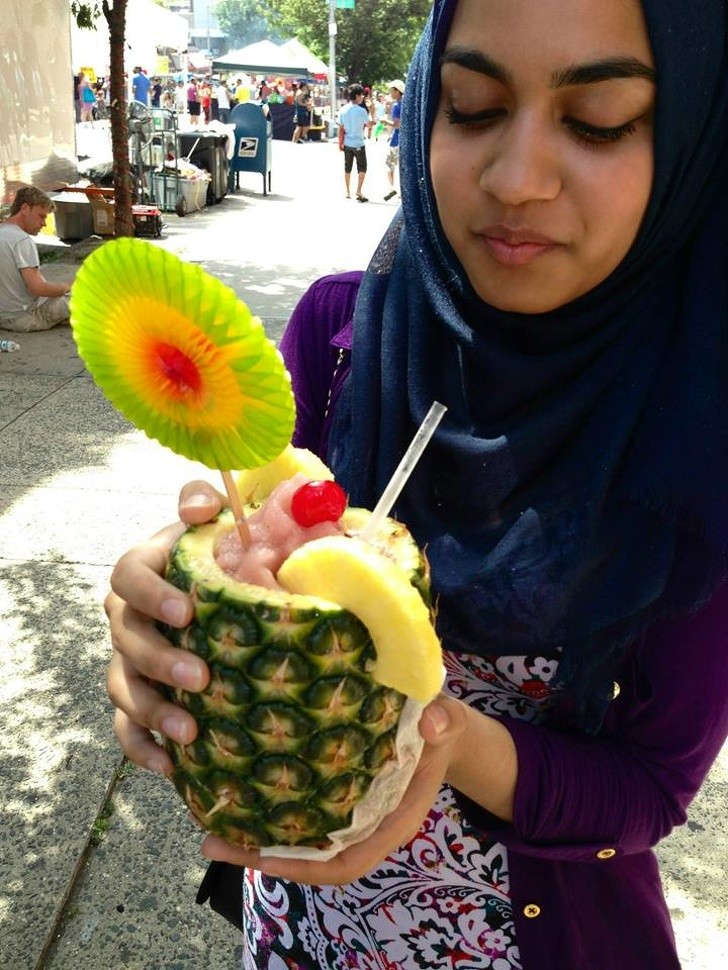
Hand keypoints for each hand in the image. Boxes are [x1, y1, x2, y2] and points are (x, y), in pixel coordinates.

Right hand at [105, 480, 225, 773]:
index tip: (188, 611)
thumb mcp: (216, 523)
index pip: (129, 576)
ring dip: (151, 710)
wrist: (223, 596)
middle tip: (200, 676)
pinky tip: (170, 766)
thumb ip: (204, 506)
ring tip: (189, 730)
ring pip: (122, 686)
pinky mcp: (137, 697)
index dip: (152, 595)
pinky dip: (142, 747)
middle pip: (126, 638)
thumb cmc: (220, 555)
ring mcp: (128, 659)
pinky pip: (125, 727)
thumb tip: (202, 506)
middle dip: (159, 659)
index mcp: (143, 569)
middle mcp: (127, 615)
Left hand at [200, 695, 468, 884]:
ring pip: (299, 841)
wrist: (441, 725)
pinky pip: (299, 816)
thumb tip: (432, 724)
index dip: (304, 867)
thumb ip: (444, 723)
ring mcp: (347, 815)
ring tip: (208, 825)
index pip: (345, 862)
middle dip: (262, 858)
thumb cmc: (441, 727)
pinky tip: (235, 794)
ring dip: (255, 839)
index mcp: (392, 821)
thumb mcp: (447, 721)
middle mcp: (365, 828)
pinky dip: (268, 813)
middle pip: (310, 859)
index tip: (262, 861)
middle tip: (211, 842)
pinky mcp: (334, 796)